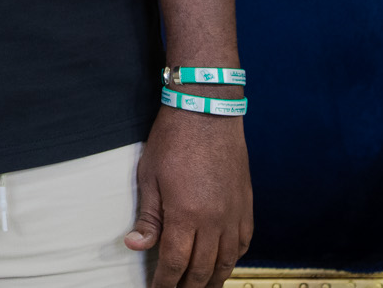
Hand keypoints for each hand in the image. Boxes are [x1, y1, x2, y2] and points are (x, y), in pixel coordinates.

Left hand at [125, 107, 252, 287]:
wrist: (208, 112)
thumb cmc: (173, 140)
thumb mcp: (149, 176)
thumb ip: (147, 216)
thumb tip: (136, 245)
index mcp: (186, 214)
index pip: (175, 263)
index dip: (165, 283)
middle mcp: (214, 221)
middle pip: (202, 269)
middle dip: (188, 287)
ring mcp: (234, 214)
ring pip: (226, 261)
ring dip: (213, 280)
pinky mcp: (246, 205)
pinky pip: (244, 243)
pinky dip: (233, 259)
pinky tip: (224, 264)